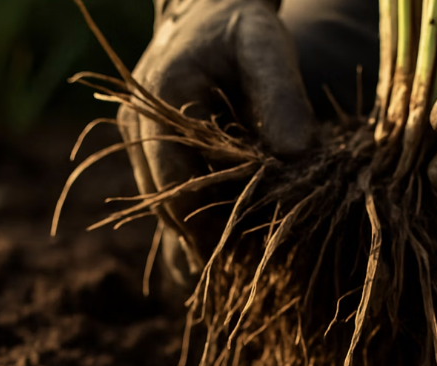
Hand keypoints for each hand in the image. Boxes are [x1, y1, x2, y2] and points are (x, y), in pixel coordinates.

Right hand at [118, 0, 315, 271]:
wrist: (208, 17)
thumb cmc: (241, 28)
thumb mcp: (266, 44)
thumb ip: (280, 94)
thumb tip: (297, 153)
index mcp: (160, 101)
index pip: (175, 181)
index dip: (207, 224)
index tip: (244, 252)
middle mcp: (138, 130)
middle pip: (166, 207)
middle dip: (206, 240)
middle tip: (248, 269)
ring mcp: (142, 149)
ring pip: (167, 214)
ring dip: (201, 240)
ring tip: (241, 265)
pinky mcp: (155, 161)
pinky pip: (172, 208)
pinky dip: (198, 230)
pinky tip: (227, 249)